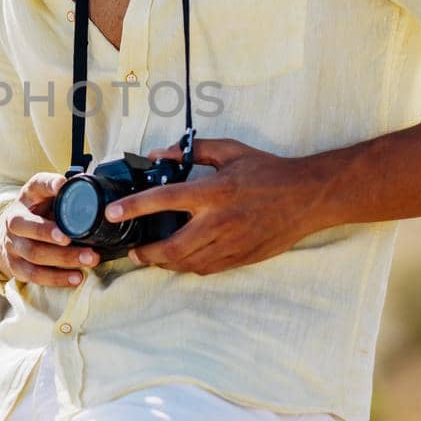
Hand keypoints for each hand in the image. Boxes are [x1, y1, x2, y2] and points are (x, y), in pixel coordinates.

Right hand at [0, 172, 101, 287]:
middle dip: (49, 233)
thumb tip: (90, 186)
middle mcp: (14, 221)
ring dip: (63, 258)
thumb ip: (63, 192)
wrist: (9, 237)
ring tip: (89, 259)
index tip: (62, 185)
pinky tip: (77, 278)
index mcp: (26, 198)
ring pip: (34, 254)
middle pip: (28, 227)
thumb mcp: (46, 197)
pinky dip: (57, 278)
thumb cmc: (37, 213)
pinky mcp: (16, 267)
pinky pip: (35, 275)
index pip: (36, 186)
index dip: (48, 185)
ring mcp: (12, 246)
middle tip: (71, 238)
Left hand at [104, 137, 320, 275]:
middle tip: (133, 251)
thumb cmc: (268, 171)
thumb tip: (159, 153)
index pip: (163, 200)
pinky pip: (207, 269)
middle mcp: (219, 222)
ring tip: (152, 257)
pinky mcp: (241, 258)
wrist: (308, 197)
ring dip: (165, 263)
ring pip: (187, 264)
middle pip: (171, 247)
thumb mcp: (230, 151)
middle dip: (146, 254)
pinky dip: (188, 267)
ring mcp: (231, 244)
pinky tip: (181, 260)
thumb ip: (193, 151)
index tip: (112, 213)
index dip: (133, 207)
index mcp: (213, 192)